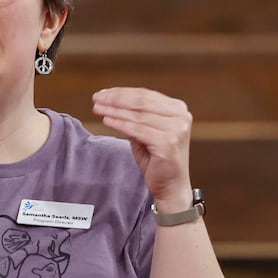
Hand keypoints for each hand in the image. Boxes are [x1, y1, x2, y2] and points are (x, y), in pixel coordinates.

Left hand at [92, 87, 192, 207]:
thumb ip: (135, 115)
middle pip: (141, 102)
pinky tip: (106, 120)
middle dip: (115, 99)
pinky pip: (137, 130)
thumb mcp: (145, 131)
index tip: (102, 93)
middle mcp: (181, 117)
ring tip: (97, 108)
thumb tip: (110, 100)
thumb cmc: (156, 158)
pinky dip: (120, 124)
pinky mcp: (168, 143)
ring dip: (114, 110)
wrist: (171, 185)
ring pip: (138, 115)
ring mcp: (176, 130)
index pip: (145, 95)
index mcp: (177, 109)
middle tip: (96, 98)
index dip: (121, 92)